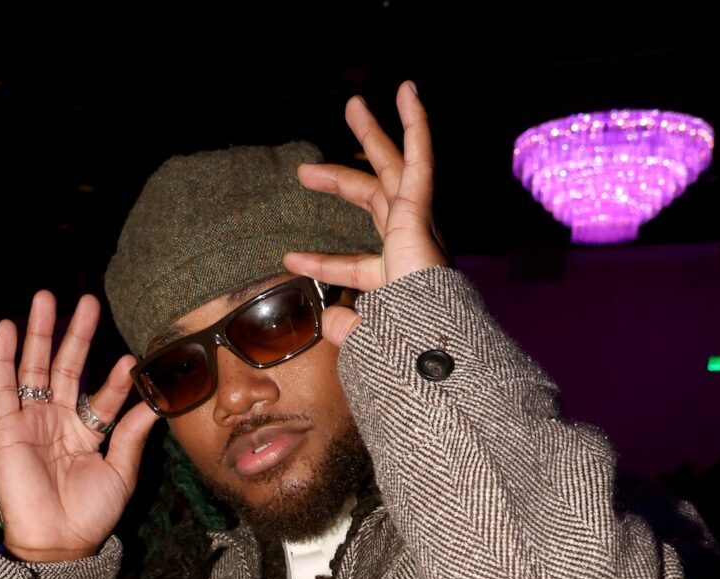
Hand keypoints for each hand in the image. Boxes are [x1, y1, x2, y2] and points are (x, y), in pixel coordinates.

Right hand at [0, 290, 157, 561]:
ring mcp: (32, 421)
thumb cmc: (90, 516)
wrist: (58, 542)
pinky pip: (3, 387)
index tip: (131, 358)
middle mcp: (59, 421)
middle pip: (68, 368)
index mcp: (87, 433)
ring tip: (45, 298)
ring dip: (39, 333)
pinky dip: (2, 357)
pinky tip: (6, 328)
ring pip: (35, 368)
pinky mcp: (7, 428)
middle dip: (76, 334)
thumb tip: (154, 404)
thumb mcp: (120, 474)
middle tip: (87, 300)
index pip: (104, 396)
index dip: (116, 379)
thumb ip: (132, 437)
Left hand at [284, 83, 448, 346]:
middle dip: (343, 178)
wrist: (431, 343)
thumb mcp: (363, 341)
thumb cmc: (404, 348)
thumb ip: (344, 330)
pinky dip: (416, 124)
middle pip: (373, 202)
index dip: (319, 264)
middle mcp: (408, 247)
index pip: (352, 267)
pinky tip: (407, 90)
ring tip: (352, 104)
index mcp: (394, 279)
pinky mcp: (420, 211)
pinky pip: (420, 159)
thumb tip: (327, 320)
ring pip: (392, 169)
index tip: (288, 259)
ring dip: (373, 135)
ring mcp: (416, 226)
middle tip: (308, 166)